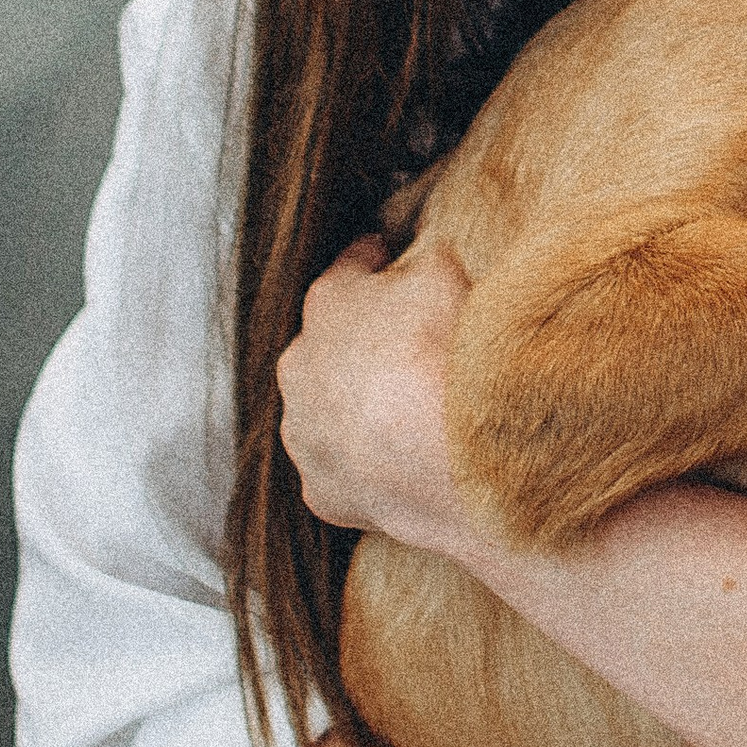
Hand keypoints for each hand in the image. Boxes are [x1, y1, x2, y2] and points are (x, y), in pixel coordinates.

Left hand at [276, 236, 471, 554]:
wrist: (447, 457)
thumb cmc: (445, 357)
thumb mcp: (445, 274)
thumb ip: (424, 260)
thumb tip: (422, 257)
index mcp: (329, 303)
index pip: (350, 269)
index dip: (374, 262)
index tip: (387, 258)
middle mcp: (299, 365)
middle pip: (328, 345)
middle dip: (359, 344)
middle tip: (406, 351)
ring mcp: (304, 431)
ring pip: (324, 411)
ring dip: (355, 408)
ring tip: (405, 415)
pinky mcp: (320, 488)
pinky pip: (340, 471)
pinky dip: (365, 466)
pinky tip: (400, 462)